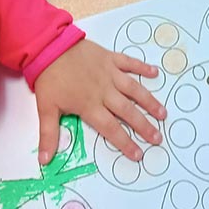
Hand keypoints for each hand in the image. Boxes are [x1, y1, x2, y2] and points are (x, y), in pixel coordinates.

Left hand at [33, 38, 165, 164]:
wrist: (49, 46)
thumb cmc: (49, 79)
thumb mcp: (45, 109)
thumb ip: (49, 136)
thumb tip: (45, 161)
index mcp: (89, 105)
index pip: (110, 129)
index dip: (125, 143)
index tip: (138, 155)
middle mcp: (104, 91)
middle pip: (127, 111)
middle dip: (144, 126)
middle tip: (158, 138)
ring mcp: (109, 73)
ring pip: (134, 89)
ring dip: (149, 101)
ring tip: (163, 113)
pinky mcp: (110, 58)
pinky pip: (129, 63)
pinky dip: (142, 67)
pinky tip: (155, 72)